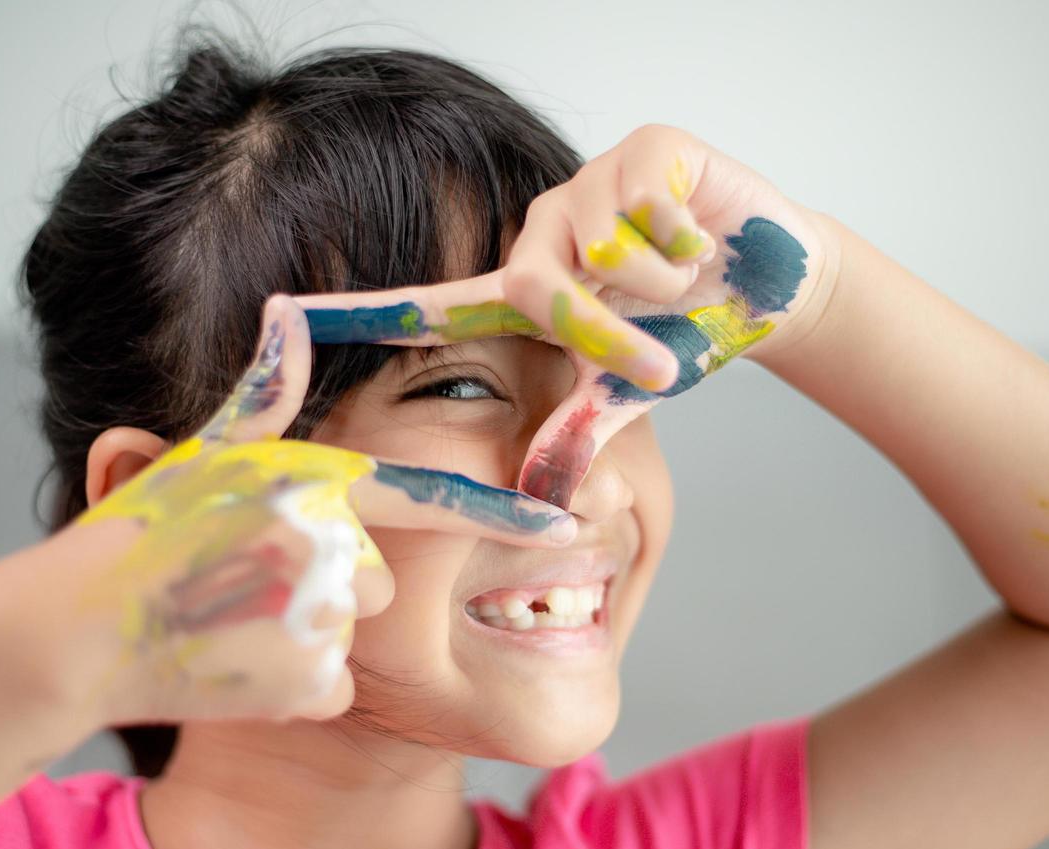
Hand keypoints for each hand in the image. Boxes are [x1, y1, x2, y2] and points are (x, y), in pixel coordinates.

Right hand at [47, 295, 576, 728]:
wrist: (79, 633)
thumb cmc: (141, 533)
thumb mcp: (204, 455)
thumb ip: (265, 396)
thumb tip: (286, 315)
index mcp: (320, 484)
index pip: (435, 494)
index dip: (506, 511)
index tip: (564, 522)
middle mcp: (335, 546)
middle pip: (382, 576)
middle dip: (333, 584)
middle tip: (258, 584)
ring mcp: (328, 617)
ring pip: (356, 631)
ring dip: (311, 632)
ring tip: (242, 620)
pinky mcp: (316, 686)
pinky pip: (334, 686)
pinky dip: (296, 684)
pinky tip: (241, 664)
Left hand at [293, 124, 837, 506]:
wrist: (769, 282)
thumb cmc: (686, 335)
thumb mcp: (628, 391)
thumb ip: (580, 433)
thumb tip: (541, 500)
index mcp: (525, 289)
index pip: (429, 302)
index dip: (358, 312)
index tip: (279, 317)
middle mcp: (542, 230)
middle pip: (537, 287)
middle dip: (610, 339)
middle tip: (664, 367)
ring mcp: (588, 183)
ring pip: (605, 249)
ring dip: (663, 291)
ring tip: (685, 280)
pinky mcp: (643, 147)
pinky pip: (652, 210)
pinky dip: (690, 245)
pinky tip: (703, 238)